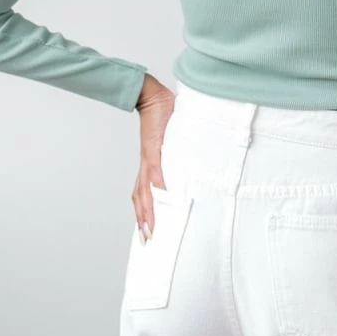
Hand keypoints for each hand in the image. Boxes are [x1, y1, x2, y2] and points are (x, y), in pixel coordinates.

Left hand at [132, 74, 175, 243]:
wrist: (151, 95)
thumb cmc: (164, 117)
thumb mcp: (173, 140)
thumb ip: (180, 152)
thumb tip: (195, 163)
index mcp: (150, 166)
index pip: (144, 194)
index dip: (144, 214)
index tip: (147, 233)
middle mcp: (147, 165)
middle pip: (141, 198)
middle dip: (144, 220)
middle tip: (147, 240)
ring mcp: (150, 158)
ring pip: (145, 189)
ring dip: (147, 210)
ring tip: (151, 228)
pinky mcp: (154, 147)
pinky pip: (156, 169)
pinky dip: (158, 184)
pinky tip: (162, 196)